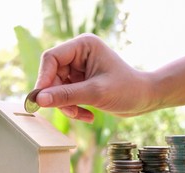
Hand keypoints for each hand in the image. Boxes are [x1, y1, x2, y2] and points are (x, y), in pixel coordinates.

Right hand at [34, 33, 154, 122]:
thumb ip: (66, 95)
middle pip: (52, 76)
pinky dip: (73, 108)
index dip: (44, 79)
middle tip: (70, 112)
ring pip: (57, 89)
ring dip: (67, 106)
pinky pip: (66, 96)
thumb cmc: (127, 90)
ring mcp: (78, 69)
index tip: (41, 99)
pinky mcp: (80, 82)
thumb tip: (39, 100)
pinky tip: (88, 115)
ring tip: (82, 115)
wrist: (145, 99)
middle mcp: (78, 54)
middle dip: (59, 97)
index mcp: (83, 46)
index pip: (51, 58)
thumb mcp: (95, 93)